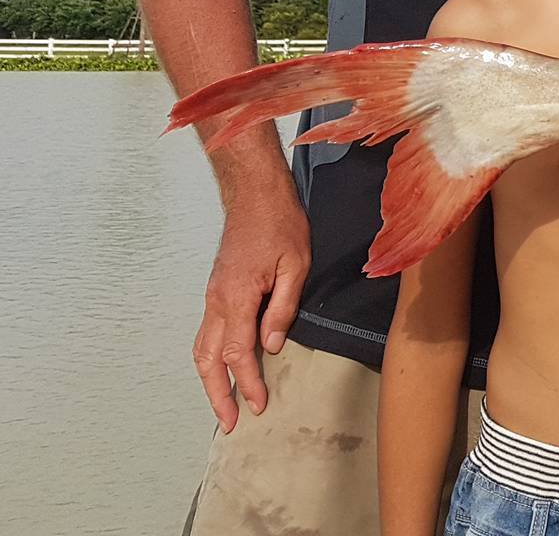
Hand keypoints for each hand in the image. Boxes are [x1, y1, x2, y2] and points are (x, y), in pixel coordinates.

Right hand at [194, 189, 309, 431]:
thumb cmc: (281, 225)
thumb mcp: (295, 266)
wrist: (256, 196)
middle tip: (231, 423)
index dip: (248, 384)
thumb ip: (282, 308)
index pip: (239, 354)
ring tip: (223, 404)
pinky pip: (207, 334)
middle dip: (218, 395)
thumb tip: (272, 347)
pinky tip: (223, 369)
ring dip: (210, 380)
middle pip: (209, 360)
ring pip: (202, 349)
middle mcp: (217, 302)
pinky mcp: (215, 292)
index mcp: (236, 297)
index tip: (258, 406)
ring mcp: (212, 297)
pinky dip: (211, 358)